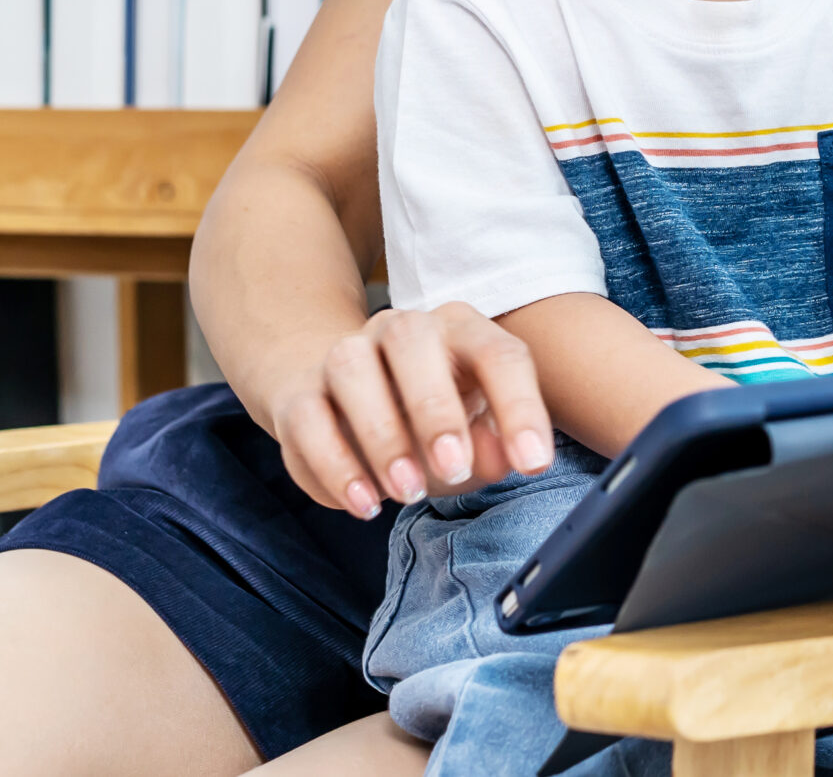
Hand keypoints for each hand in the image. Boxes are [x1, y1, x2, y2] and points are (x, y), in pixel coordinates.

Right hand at [269, 302, 554, 517]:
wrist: (343, 394)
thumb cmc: (430, 415)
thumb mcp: (473, 430)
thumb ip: (492, 443)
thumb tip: (504, 459)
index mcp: (460, 330)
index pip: (497, 353)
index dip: (519, 408)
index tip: (533, 463)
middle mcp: (402, 329)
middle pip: (414, 341)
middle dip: (436, 409)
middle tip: (455, 467)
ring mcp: (346, 353)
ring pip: (351, 369)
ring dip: (381, 435)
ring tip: (405, 492)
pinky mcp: (299, 392)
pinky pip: (306, 418)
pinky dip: (333, 466)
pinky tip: (363, 503)